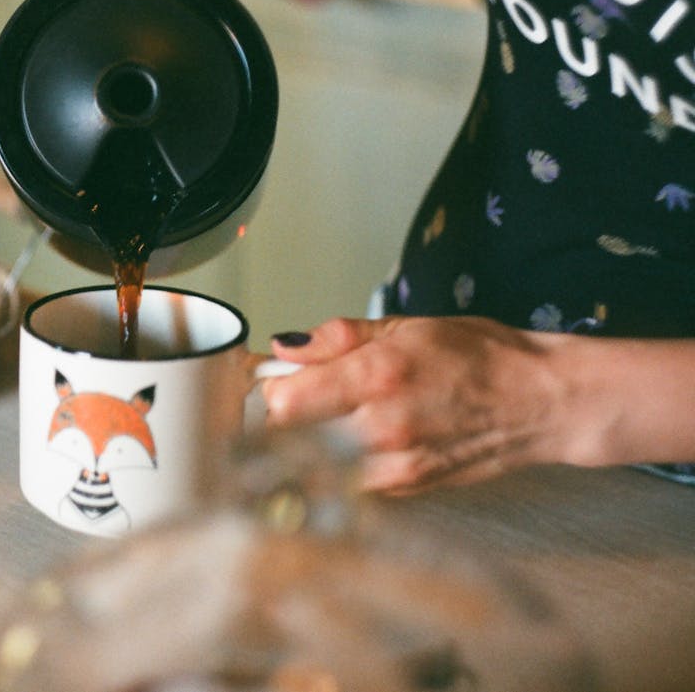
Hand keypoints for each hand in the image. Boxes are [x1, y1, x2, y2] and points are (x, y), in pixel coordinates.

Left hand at [261, 316, 573, 494]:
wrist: (542, 402)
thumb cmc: (481, 356)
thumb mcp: (407, 326)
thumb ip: (338, 338)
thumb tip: (285, 346)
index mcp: (377, 376)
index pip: (284, 402)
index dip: (274, 387)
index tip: (282, 377)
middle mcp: (380, 427)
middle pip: (291, 435)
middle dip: (291, 412)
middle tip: (309, 393)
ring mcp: (393, 465)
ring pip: (316, 459)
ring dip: (316, 437)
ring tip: (345, 413)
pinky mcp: (407, 489)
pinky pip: (350, 476)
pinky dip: (346, 458)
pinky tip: (371, 435)